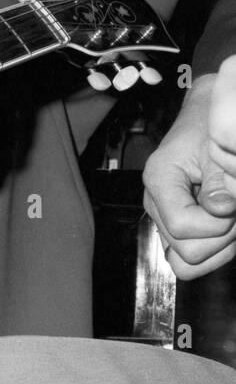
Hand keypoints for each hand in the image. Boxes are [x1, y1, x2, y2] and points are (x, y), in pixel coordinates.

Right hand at [143, 60, 235, 277]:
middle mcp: (155, 205)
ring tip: (231, 220)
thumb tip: (220, 210)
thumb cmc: (210, 129)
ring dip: (219, 249)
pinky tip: (226, 229)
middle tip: (235, 211)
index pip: (182, 225)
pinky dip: (215, 253)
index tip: (232, 205)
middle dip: (221, 237)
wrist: (205, 120)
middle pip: (185, 251)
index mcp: (159, 180)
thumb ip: (220, 182)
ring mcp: (163, 220)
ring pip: (186, 263)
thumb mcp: (218, 149)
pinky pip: (190, 261)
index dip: (217, 224)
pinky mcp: (176, 229)